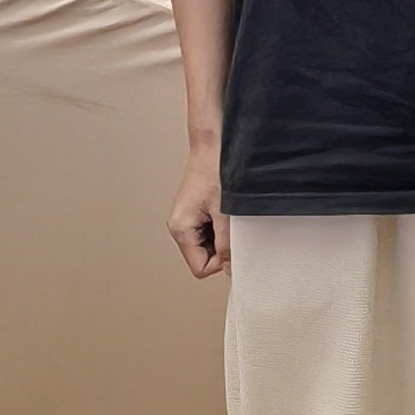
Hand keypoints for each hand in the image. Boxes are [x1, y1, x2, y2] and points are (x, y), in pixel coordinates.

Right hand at [166, 141, 226, 278]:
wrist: (213, 146)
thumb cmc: (215, 170)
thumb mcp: (225, 212)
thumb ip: (227, 242)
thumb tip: (229, 266)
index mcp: (181, 228)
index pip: (200, 268)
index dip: (220, 263)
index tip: (234, 250)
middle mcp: (180, 226)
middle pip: (203, 258)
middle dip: (221, 249)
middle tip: (233, 229)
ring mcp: (187, 219)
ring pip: (207, 246)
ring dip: (222, 237)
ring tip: (228, 216)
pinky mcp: (194, 212)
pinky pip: (209, 232)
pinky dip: (221, 227)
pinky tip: (226, 212)